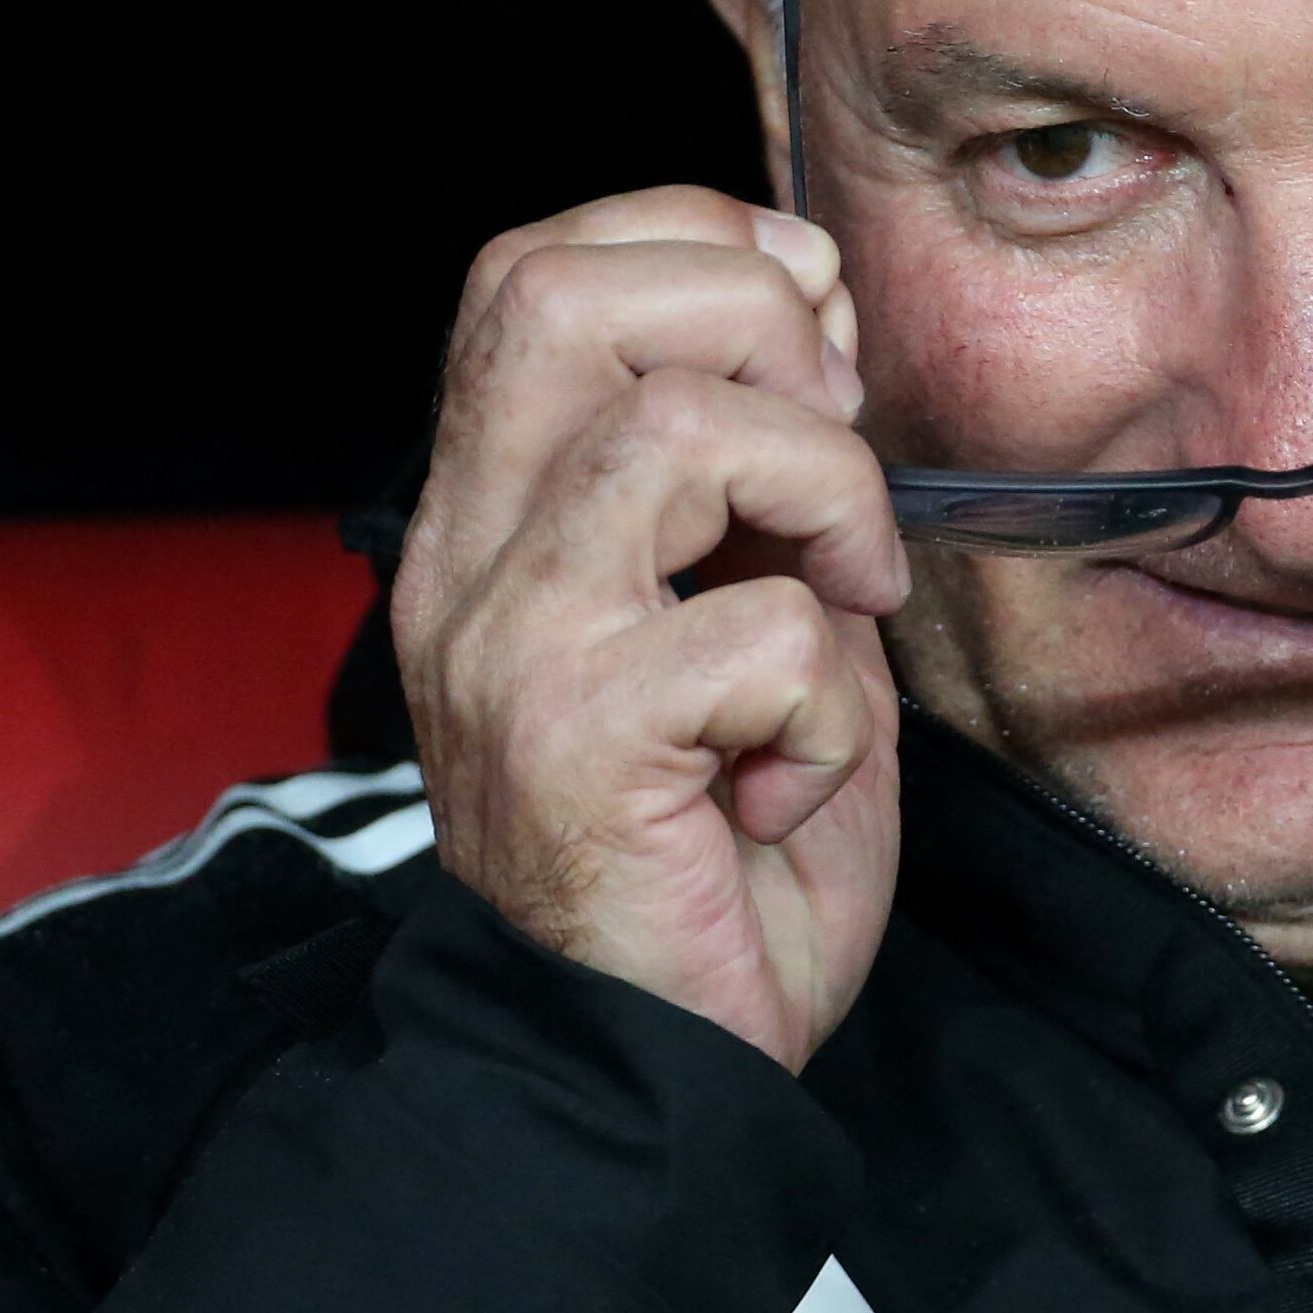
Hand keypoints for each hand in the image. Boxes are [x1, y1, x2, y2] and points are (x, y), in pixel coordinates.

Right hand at [391, 186, 910, 1068]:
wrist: (653, 1067)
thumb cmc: (715, 848)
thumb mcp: (745, 610)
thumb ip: (758, 475)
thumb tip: (817, 309)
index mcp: (496, 515)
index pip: (534, 269)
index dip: (694, 246)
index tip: (811, 337)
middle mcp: (470, 561)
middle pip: (561, 293)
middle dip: (753, 321)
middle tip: (831, 441)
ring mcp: (509, 645)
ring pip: (679, 432)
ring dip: (824, 493)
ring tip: (842, 605)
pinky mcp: (573, 741)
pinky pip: (761, 628)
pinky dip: (831, 696)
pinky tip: (791, 778)